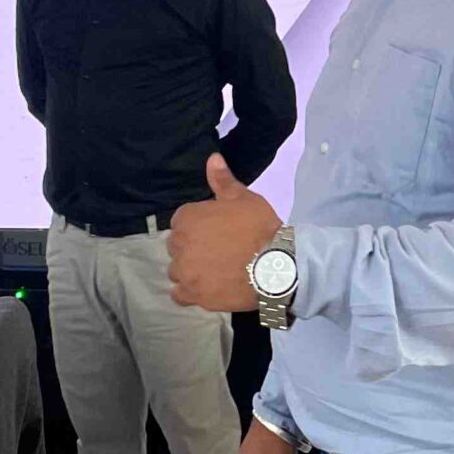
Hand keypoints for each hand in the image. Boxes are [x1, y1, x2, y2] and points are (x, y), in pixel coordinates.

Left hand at [167, 154, 279, 312]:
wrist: (275, 265)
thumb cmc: (260, 227)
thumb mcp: (244, 198)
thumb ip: (223, 180)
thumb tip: (212, 158)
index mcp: (187, 218)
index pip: (182, 222)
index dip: (199, 227)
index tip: (217, 233)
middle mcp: (179, 245)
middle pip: (178, 248)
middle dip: (193, 249)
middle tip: (218, 252)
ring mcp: (185, 272)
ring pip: (178, 271)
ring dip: (190, 271)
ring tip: (214, 272)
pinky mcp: (194, 295)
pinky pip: (179, 295)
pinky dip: (189, 292)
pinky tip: (206, 288)